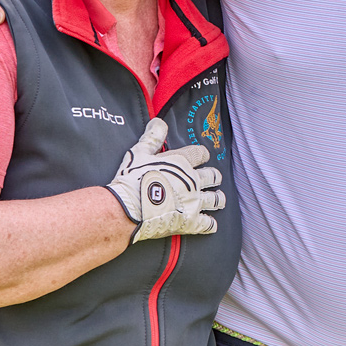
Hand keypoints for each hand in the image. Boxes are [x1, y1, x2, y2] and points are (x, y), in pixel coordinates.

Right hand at [105, 119, 226, 242]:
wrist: (128, 207)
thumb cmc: (132, 179)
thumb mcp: (139, 152)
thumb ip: (152, 137)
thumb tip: (159, 122)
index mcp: (182, 162)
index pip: (201, 154)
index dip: (202, 155)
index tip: (202, 156)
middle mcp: (192, 181)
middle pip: (213, 176)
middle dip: (214, 177)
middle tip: (213, 178)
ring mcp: (194, 202)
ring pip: (215, 199)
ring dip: (217, 199)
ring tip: (217, 199)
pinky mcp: (191, 221)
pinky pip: (208, 224)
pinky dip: (210, 224)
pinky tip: (210, 224)